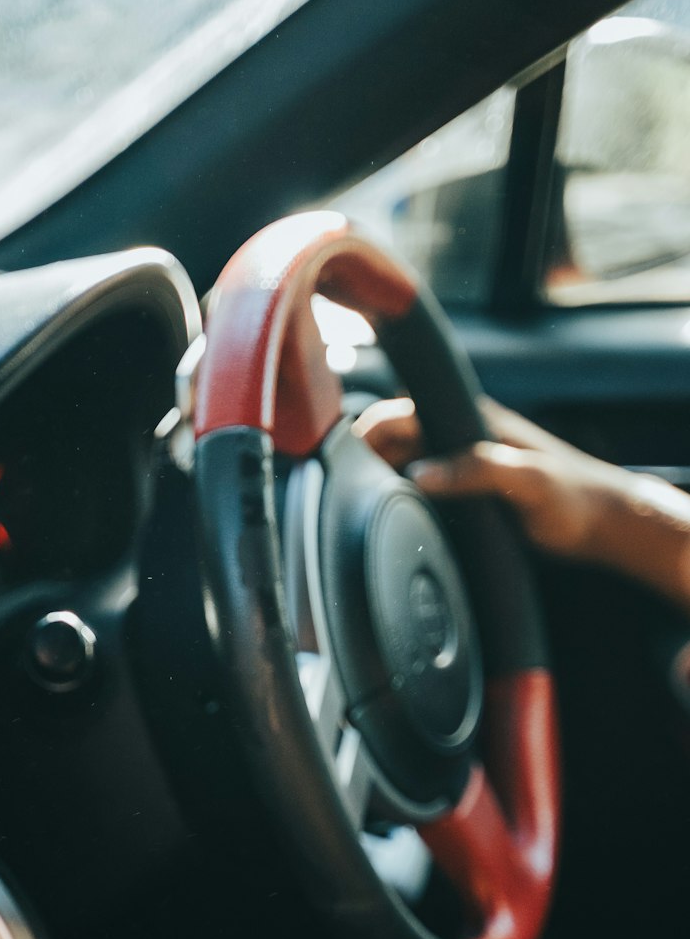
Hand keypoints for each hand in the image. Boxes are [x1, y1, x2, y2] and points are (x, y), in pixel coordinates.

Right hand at [357, 395, 634, 563]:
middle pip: (393, 438)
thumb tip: (420, 474)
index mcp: (472, 421)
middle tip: (335, 487)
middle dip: (362, 456)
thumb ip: (477, 471)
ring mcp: (462, 465)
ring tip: (351, 505)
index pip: (401, 413)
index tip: (337, 453)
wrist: (603, 525)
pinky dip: (397, 499)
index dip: (365, 430)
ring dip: (377, 479)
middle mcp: (462, 437)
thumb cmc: (574, 499)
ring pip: (402, 463)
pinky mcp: (466, 492)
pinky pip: (419, 489)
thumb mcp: (528, 482)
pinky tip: (387, 521)